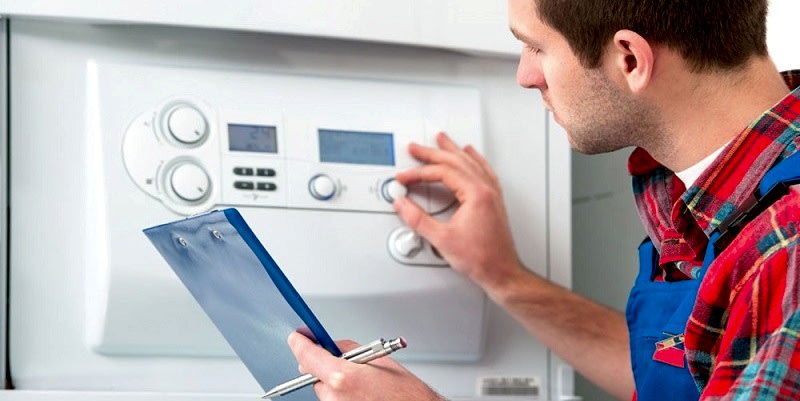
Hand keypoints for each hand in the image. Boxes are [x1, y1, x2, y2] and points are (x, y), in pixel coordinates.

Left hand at [287, 332, 445, 400]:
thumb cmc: (406, 393)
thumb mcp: (378, 359)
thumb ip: (348, 349)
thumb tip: (331, 346)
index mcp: (341, 377)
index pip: (308, 355)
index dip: (300, 343)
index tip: (296, 337)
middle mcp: (334, 397)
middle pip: (315, 375)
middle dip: (326, 366)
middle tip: (348, 363)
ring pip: (325, 390)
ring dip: (336, 383)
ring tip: (364, 384)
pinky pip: (334, 400)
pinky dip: (343, 395)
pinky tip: (363, 394)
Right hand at [393, 132, 522, 289]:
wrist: (501, 272)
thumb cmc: (481, 259)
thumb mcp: (442, 239)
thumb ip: (418, 219)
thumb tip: (402, 205)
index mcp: (476, 194)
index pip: (442, 173)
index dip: (419, 173)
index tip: (405, 178)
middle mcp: (487, 190)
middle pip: (456, 161)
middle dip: (433, 153)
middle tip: (416, 148)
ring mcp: (492, 194)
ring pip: (471, 162)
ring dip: (453, 150)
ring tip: (442, 140)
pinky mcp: (494, 201)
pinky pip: (484, 170)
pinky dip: (474, 159)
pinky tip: (471, 155)